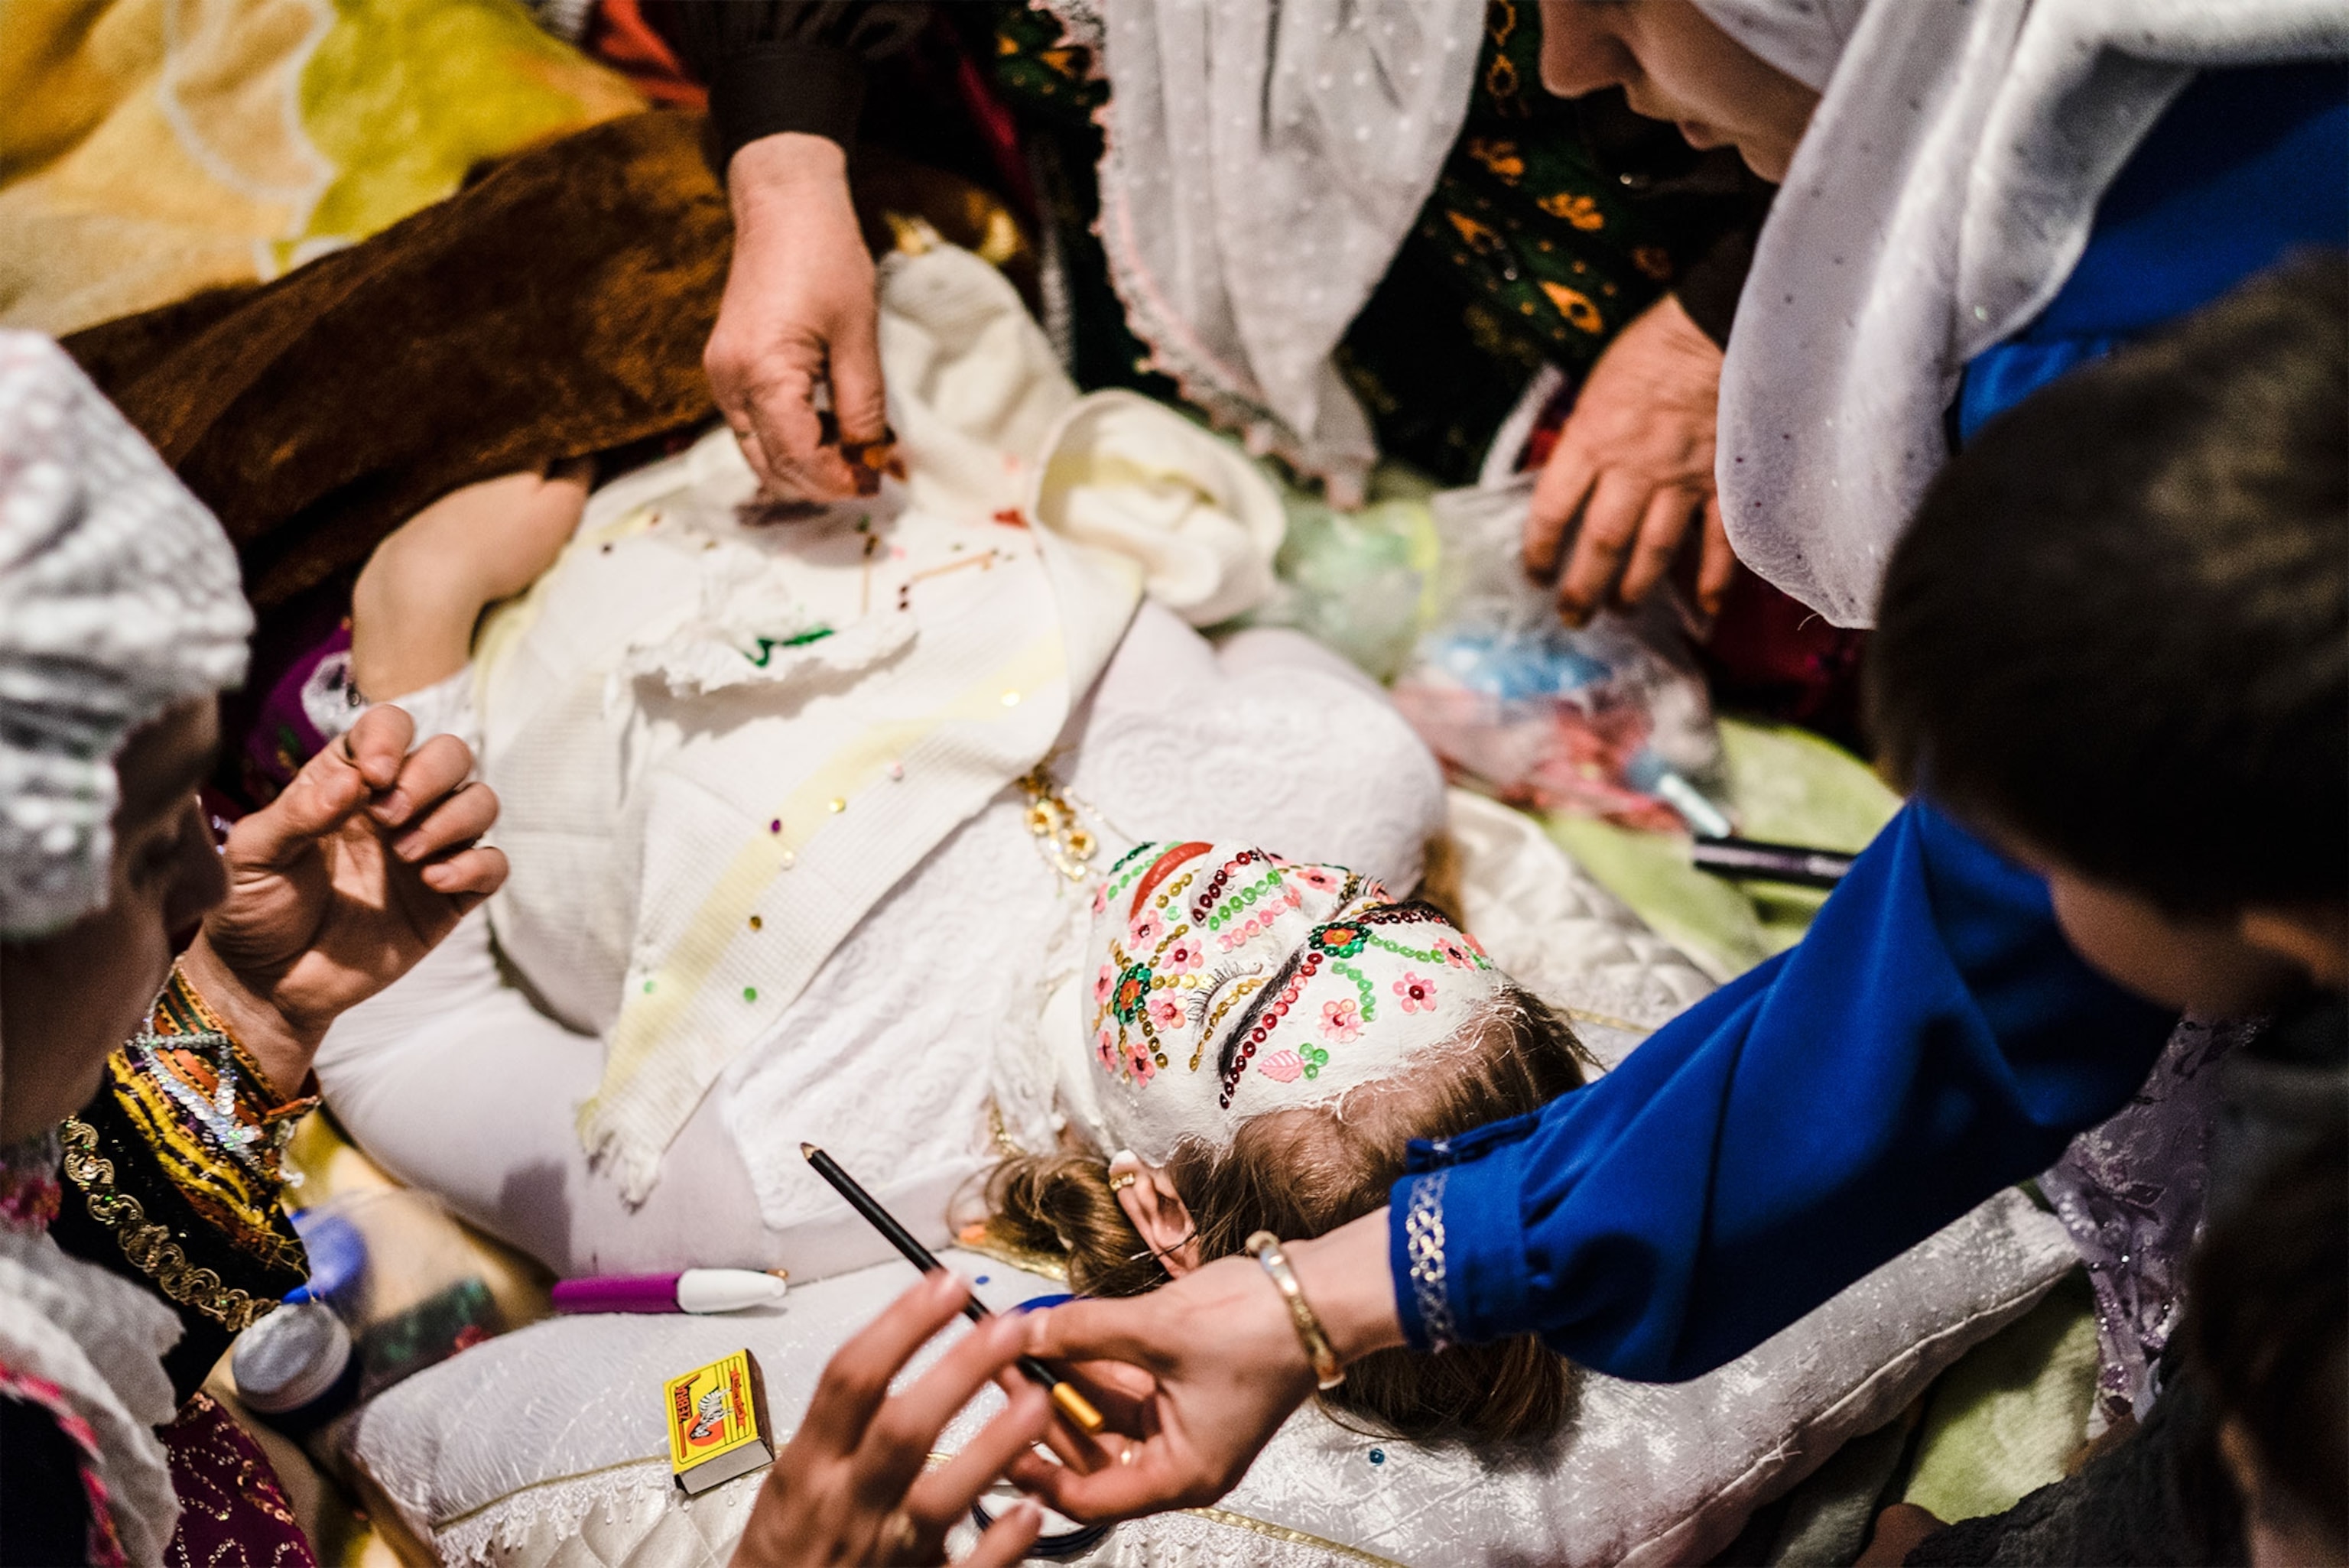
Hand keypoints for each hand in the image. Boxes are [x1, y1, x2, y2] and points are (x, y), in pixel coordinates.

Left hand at [182, 704, 505, 1094]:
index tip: (373, 776)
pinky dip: (475, 865)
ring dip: (453, 817)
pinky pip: (492, 865)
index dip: (391, 738)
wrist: (267, 984)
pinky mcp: (449, 898)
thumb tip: (352, 782)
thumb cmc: (252, 911)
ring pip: (480, 802)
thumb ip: (298, 813)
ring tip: (405, 853)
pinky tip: (434, 880)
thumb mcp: (253, 856)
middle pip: (451, 755)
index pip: (389, 727)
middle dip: (430, 776)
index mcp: (346, 782)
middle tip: (390, 817)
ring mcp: (427, 850)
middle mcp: (395, 807)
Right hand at [711, 133, 884, 501]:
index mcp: (762, 374)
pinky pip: (753, 428)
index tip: (876, 483)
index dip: (837, 481)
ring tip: (852, 455)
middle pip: (771, 468)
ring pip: (758, 454)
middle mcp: (729, 383)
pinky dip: (788, 443)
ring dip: (803, 467)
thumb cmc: (827, 259)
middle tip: (869, 478)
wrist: (784, 206)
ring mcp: (721, 378)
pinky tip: (825, 429)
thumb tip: (873, 458)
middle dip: (820, 484)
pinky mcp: (726, 370)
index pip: (797, 459)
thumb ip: (862, 406)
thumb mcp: (858, 336)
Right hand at [729, 1271, 1050, 1566]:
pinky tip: (1032, 1512)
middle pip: (902, 1428)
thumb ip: (847, 1430)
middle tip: (1006, 1327)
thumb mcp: (794, 1481)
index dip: (901, 1324)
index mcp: (809, 1468)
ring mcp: (880, 1556)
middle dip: (957, 1371)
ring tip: (1037, 1401)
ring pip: (937, 1501)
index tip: (945, 1284)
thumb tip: (912, 1354)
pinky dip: (998, 1546)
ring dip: (991, 1448)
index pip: (850, 1379)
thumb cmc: (785, 1555)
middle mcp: (845, 1507)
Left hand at [1006, 1214, 1402, 1520]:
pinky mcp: (1188, 1388)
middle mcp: (1183, 1460)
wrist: (1321, 1291)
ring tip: (1021, 1350)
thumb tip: (1022, 1333)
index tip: (995, 1440)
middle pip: (1093, 1457)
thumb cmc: (1261, 1328)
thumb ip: (1082, 1333)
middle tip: (1000, 1377)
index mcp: (1182, 1475)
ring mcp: (1186, 1423)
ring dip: (1068, 1385)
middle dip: (1045, 1416)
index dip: (1036, 1472)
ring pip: (1106, 1419)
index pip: (1089, 1497)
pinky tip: (1061, 1338)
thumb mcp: (1156, 1331)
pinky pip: (1127, 1389)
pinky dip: (1096, 1367)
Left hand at [1524, 292, 1733, 624]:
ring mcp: (1682, 480)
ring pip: (1653, 549)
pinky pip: (1720, 541)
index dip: (1539, 550)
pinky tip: (1703, 609)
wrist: (1719, 323)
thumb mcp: (1596, 387)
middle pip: (1601, 543)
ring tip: (1622, 611)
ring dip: (1635, 587)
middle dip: (1582, 587)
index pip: (1552, 510)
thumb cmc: (1653, 345)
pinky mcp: (1726, 481)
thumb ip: (1585, 437)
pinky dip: (1712, 578)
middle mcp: (1632, 470)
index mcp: (1591, 441)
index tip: (1535, 576)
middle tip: (1572, 616)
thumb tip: (1569, 481)